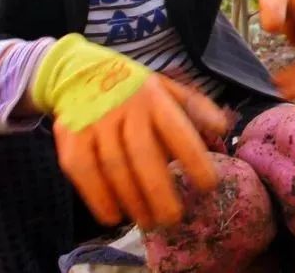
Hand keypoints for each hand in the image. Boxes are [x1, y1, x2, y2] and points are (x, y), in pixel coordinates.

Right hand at [30, 34, 226, 229]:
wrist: (80, 73)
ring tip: (148, 222)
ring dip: (132, 201)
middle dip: (160, 192)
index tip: (209, 186)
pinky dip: (99, 199)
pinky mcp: (70, 137)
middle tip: (174, 220)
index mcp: (154, 97)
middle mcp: (124, 108)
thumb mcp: (168, 89)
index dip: (194, 159)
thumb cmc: (135, 90)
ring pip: (114, 168)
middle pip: (142, 155)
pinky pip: (84, 173)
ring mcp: (94, 122)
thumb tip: (223, 128)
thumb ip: (196, 108)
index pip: (177, 130)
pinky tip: (114, 217)